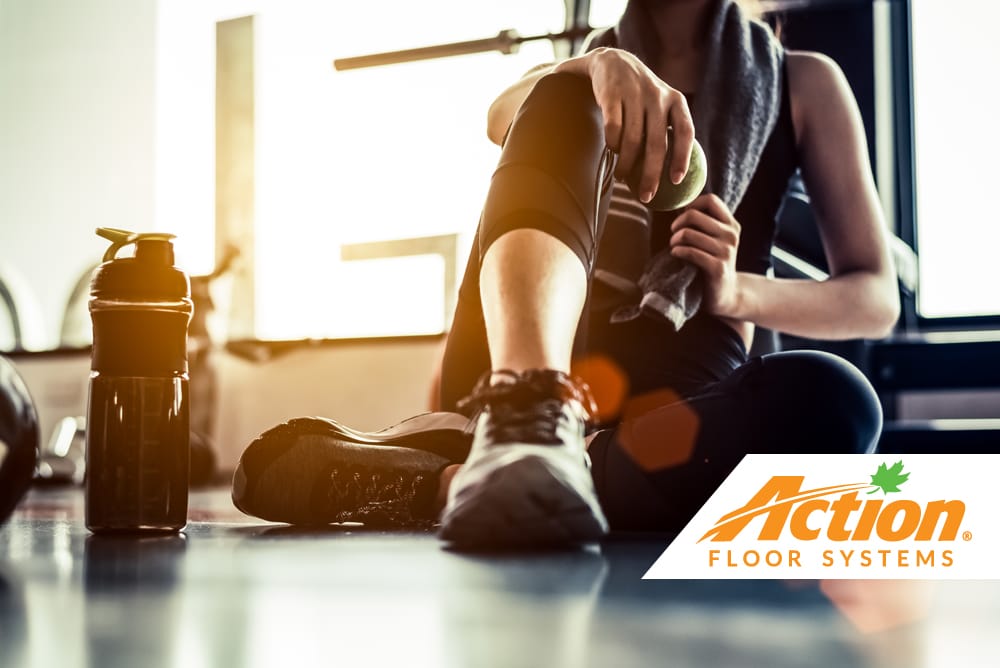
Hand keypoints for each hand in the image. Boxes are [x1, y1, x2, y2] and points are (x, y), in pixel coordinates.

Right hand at [555, 48, 693, 203]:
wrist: (612, 62)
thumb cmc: (641, 96)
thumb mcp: (661, 104)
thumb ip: (669, 130)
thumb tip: (677, 176)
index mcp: (676, 100)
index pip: (685, 132)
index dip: (682, 158)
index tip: (677, 182)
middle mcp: (658, 96)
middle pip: (657, 143)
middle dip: (652, 175)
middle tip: (647, 197)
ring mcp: (634, 94)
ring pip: (632, 141)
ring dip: (627, 165)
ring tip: (623, 178)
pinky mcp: (612, 95)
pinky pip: (613, 129)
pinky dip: (612, 145)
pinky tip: (612, 153)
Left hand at [669, 194, 742, 317]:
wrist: (726, 294)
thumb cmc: (713, 262)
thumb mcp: (714, 239)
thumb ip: (705, 223)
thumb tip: (682, 205)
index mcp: (731, 224)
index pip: (710, 200)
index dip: (691, 205)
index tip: (683, 219)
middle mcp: (731, 235)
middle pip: (694, 215)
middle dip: (677, 224)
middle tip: (674, 234)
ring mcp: (726, 252)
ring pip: (688, 234)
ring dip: (675, 240)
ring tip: (674, 246)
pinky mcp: (717, 268)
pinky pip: (690, 252)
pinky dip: (678, 251)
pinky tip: (676, 254)